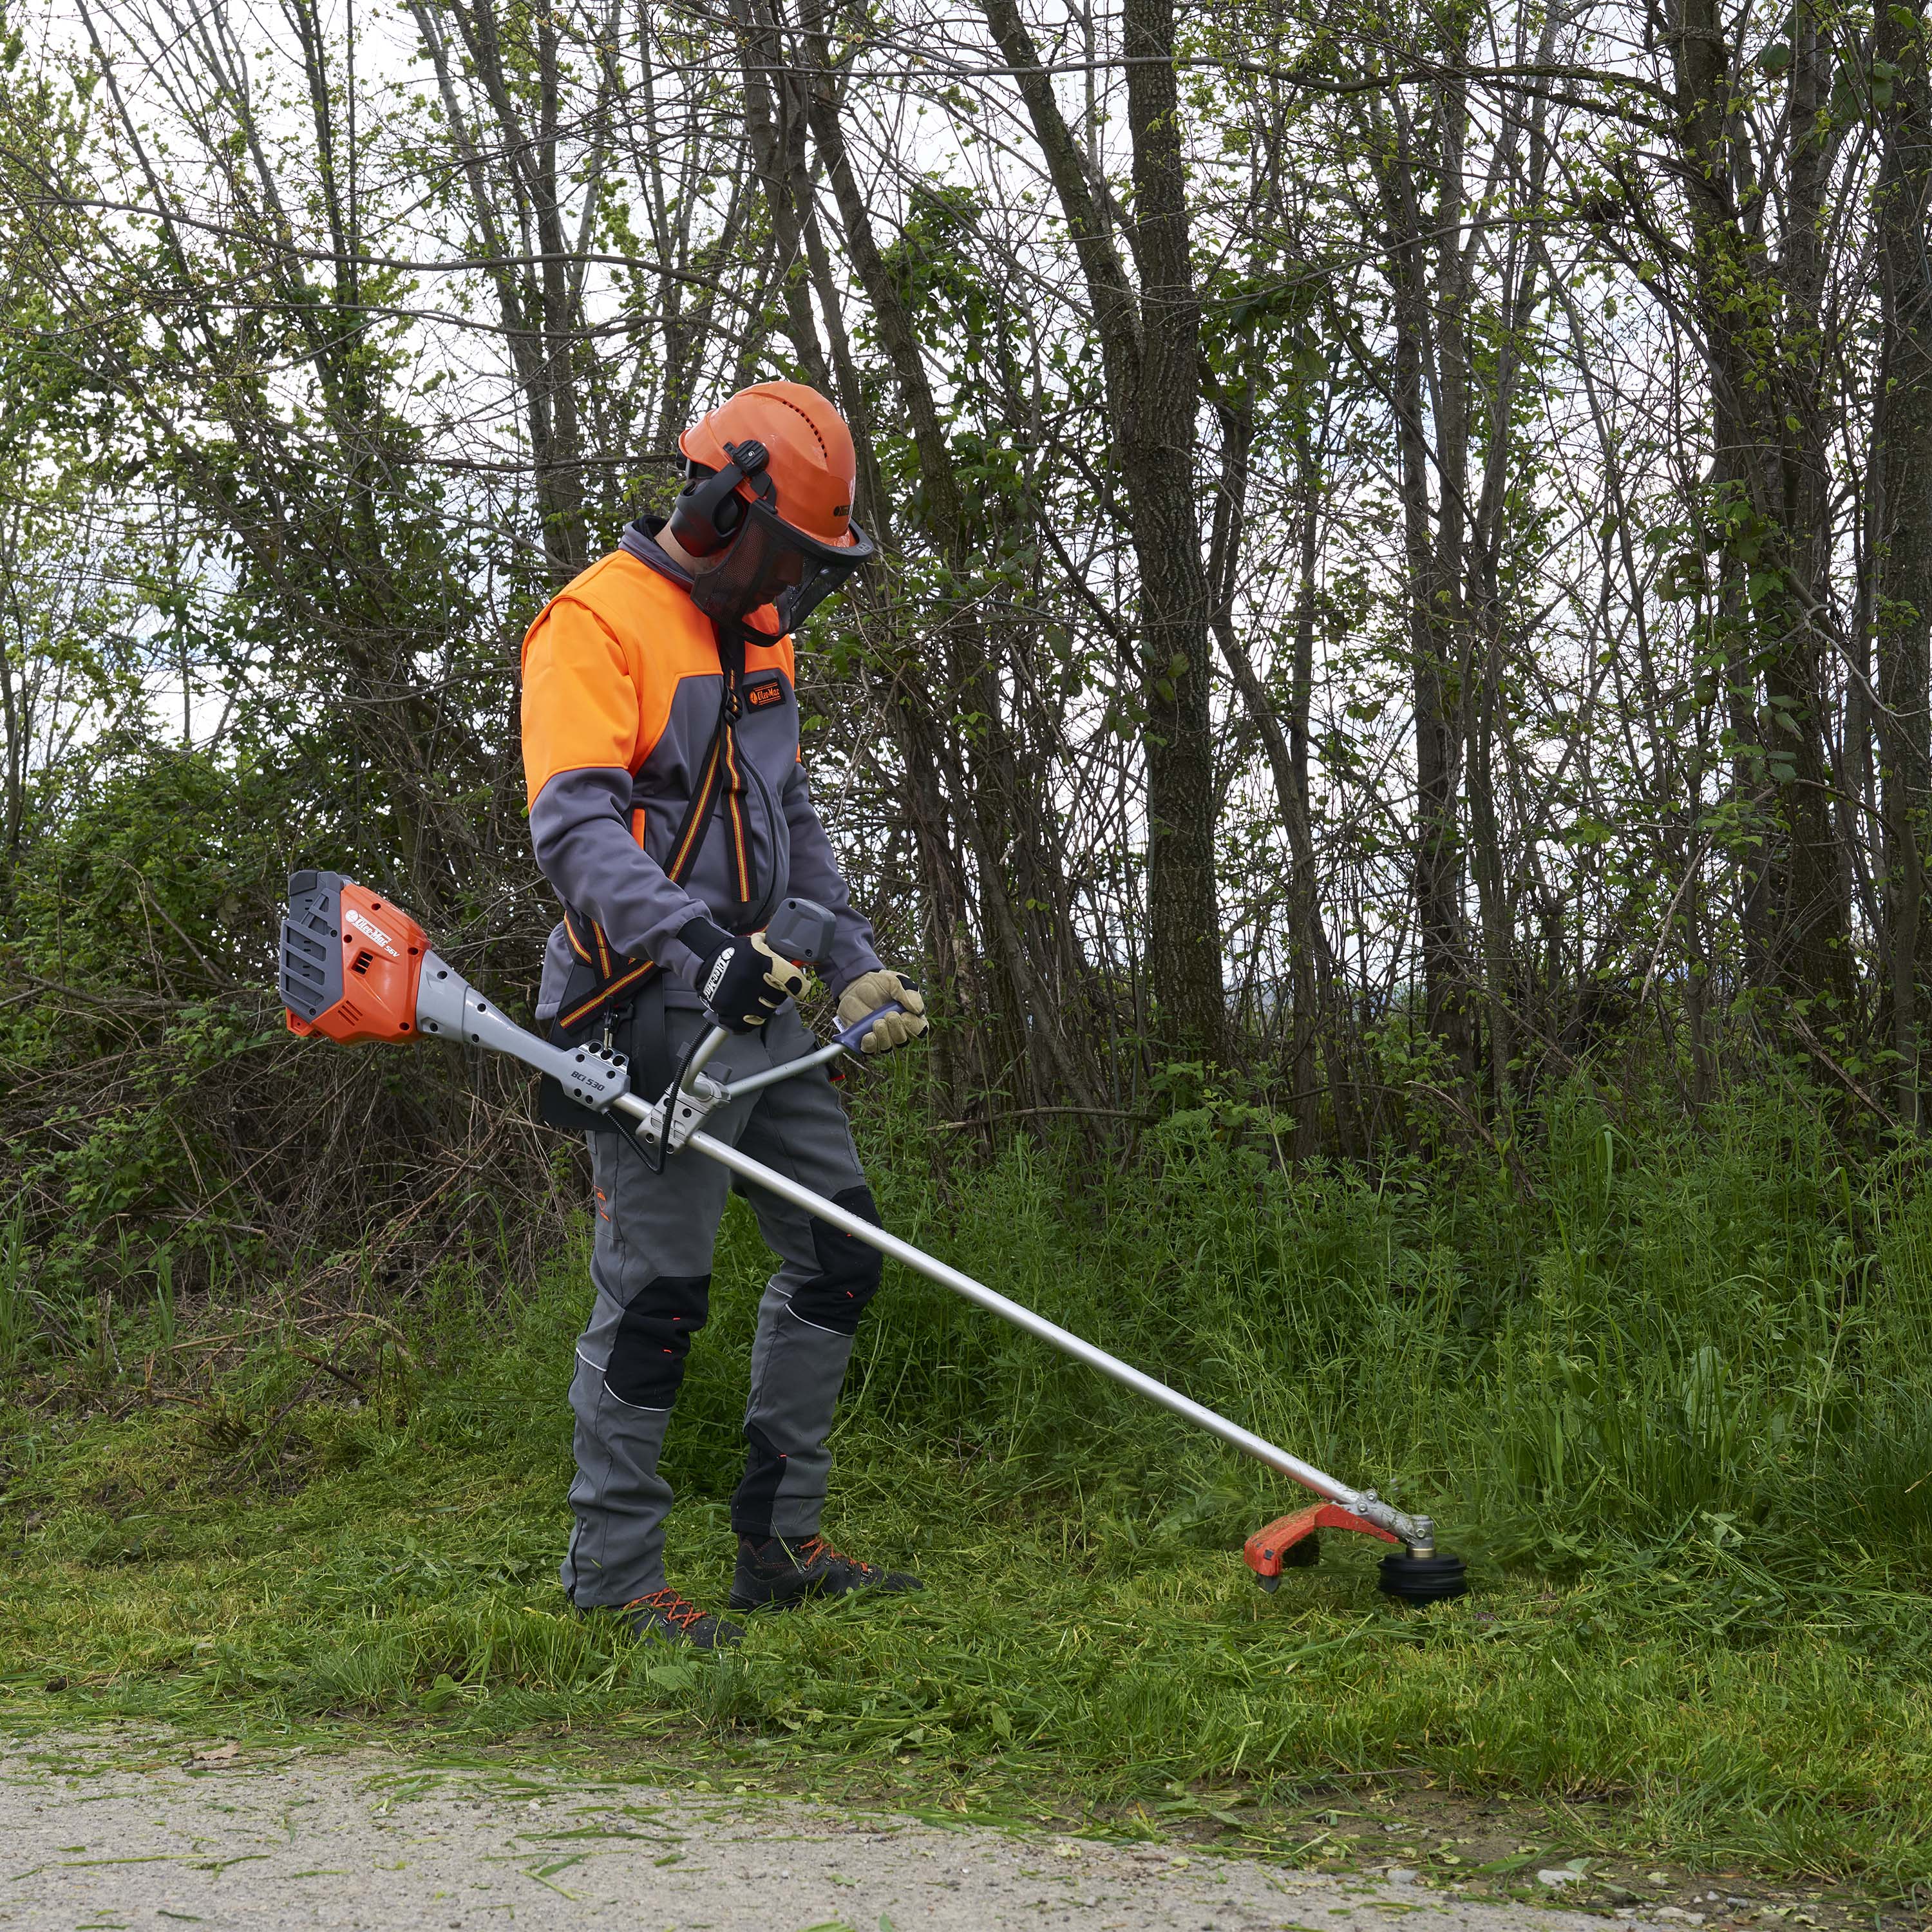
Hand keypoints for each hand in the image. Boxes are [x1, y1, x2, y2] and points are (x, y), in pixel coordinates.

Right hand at [681, 919, 805, 1031]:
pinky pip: (747, 1025)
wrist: (704, 961)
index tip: (800, 987)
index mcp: (759, 961)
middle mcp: (750, 982)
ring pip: (765, 1012)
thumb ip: (776, 954)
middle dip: (778, 993)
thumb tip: (797, 963)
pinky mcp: (727, 1012)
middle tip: (771, 988)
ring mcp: (738, 1000)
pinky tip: (749, 1010)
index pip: (790, 979)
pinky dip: (750, 1020)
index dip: (799, 985)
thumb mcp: (757, 944)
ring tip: (758, 998)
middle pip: (779, 998)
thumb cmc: (733, 952)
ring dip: (765, 1006)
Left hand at [836, 969, 928, 1053]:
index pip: (920, 1029)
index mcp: (910, 1015)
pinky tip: (868, 1034)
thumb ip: (908, 993)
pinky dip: (870, 1044)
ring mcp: (881, 1036)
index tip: (905, 1015)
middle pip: (903, 1040)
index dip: (914, 1026)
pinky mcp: (865, 1039)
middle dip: (896, 1028)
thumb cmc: (878, 983)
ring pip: (887, 1047)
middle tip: (888, 1014)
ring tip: (876, 1021)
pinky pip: (870, 1050)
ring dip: (883, 1035)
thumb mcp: (894, 981)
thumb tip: (918, 1010)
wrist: (854, 984)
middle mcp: (897, 1029)